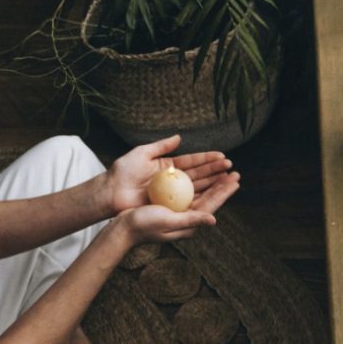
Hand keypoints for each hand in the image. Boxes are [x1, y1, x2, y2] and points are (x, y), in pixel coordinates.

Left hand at [105, 134, 237, 213]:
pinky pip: (188, 201)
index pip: (193, 161)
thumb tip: (179, 137)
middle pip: (199, 175)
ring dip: (214, 184)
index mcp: (168, 167)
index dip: (207, 159)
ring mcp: (172, 193)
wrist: (110, 192)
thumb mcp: (141, 153)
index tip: (223, 157)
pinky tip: (214, 195)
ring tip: (229, 179)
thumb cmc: (122, 172)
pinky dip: (202, 198)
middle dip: (216, 171)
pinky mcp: (169, 205)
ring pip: (197, 187)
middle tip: (232, 168)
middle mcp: (173, 180)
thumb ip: (161, 146)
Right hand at [114, 163, 240, 244]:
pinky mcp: (170, 207)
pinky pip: (187, 192)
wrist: (123, 229)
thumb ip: (191, 220)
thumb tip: (213, 219)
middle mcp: (186, 218)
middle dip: (222, 185)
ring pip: (200, 194)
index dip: (224, 191)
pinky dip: (196, 183)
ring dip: (212, 183)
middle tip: (235, 172)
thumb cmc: (143, 226)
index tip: (235, 180)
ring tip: (223, 172)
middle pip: (209, 198)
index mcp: (189, 223)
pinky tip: (200, 175)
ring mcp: (178, 212)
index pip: (211, 204)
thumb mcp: (168, 221)